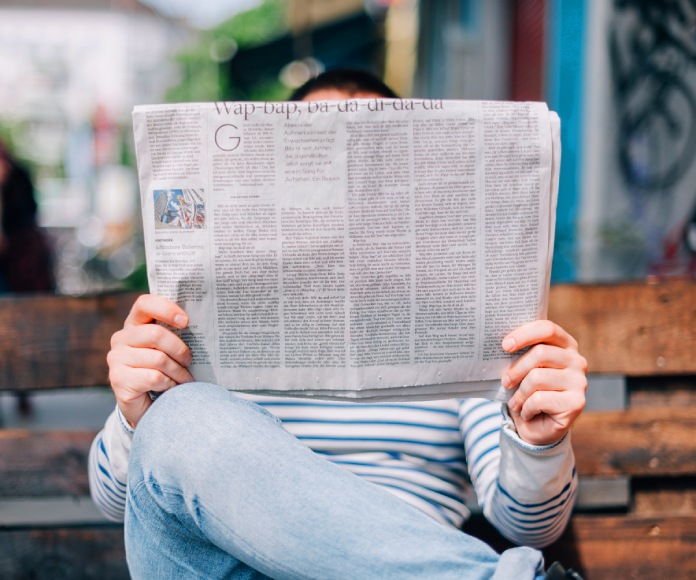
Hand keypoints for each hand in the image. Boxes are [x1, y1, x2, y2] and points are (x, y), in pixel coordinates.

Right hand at [107, 294, 193, 427]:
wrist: (147, 407)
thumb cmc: (163, 371)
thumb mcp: (168, 350)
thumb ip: (175, 334)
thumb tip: (202, 324)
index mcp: (134, 325)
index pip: (144, 303)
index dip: (166, 309)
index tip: (186, 321)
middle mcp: (121, 338)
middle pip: (156, 334)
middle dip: (179, 349)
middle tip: (189, 360)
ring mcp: (116, 358)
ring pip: (158, 358)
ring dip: (178, 371)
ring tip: (185, 379)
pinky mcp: (118, 379)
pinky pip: (154, 377)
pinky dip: (169, 384)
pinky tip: (171, 388)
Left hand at [501, 320, 586, 445]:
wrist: (537, 427)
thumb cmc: (527, 391)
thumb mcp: (522, 369)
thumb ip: (520, 353)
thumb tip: (503, 344)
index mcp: (565, 345)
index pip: (547, 329)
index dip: (524, 334)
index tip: (505, 345)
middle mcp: (577, 361)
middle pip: (540, 353)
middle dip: (516, 369)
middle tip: (505, 381)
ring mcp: (580, 382)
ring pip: (537, 377)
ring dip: (520, 393)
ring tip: (516, 402)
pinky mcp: (577, 403)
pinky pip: (540, 399)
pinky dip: (526, 408)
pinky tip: (527, 413)